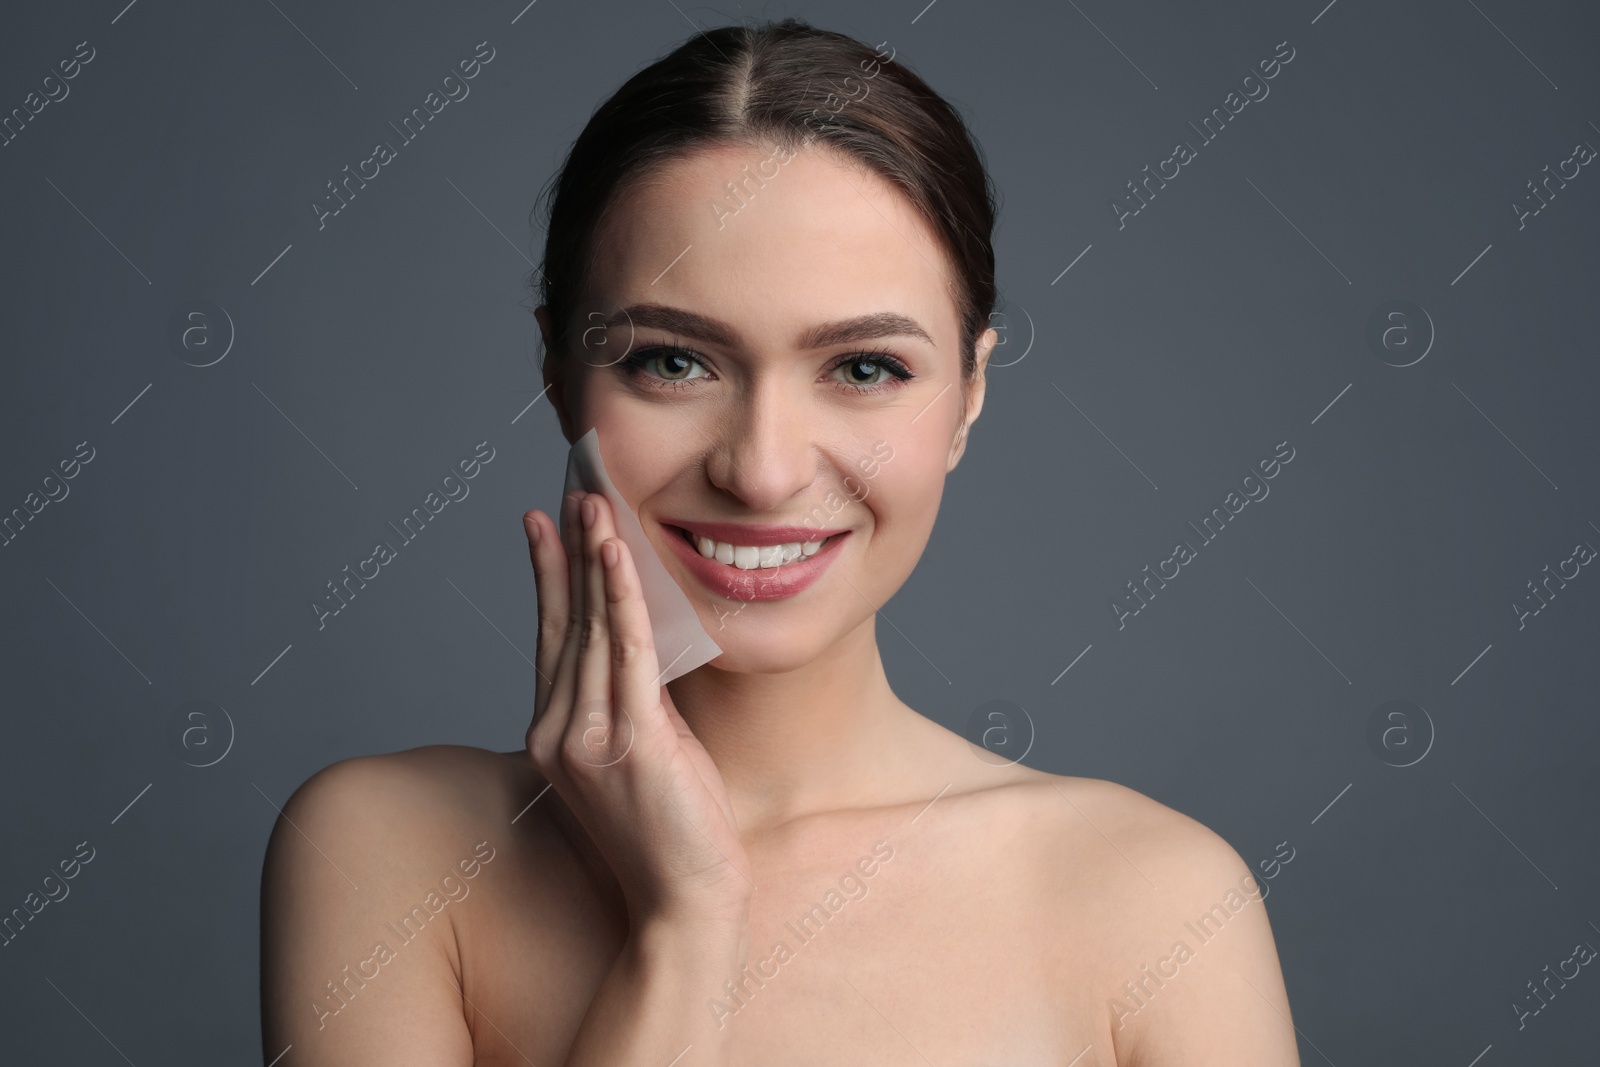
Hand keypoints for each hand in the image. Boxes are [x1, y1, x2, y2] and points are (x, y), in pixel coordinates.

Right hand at [522, 492, 753, 929]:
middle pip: (564, 620)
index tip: (546, 520)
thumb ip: (634, 700)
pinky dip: (622, 598)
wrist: (685, 906)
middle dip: (570, 548)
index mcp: (557, 735)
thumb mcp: (646, 752)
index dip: (550, 575)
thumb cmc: (673, 834)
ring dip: (594, 559)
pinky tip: (618, 555)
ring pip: (590, 628)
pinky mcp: (627, 744)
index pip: (551, 636)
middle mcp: (558, 732)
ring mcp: (587, 739)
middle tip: (574, 486)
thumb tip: (644, 644)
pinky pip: (626, 652)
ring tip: (594, 502)